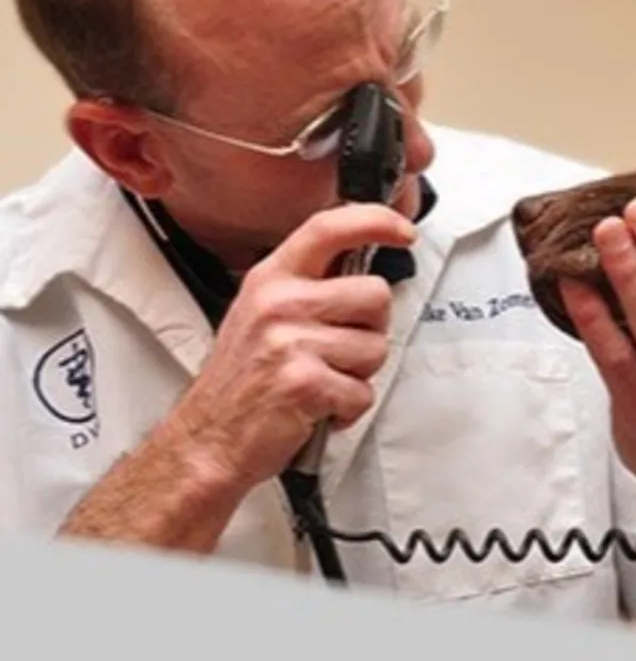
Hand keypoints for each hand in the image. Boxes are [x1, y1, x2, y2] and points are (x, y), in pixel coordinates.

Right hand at [168, 203, 416, 489]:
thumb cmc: (240, 383)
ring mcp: (290, 341)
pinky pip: (362, 392)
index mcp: (270, 279)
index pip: (328, 228)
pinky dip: (348, 409)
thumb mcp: (260, 315)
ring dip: (358, 374)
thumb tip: (359, 273)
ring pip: (376, 347)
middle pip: (375, 294)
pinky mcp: (304, 382)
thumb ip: (307, 288)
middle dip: (372, 328)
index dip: (375, 220)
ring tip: (323, 381)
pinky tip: (319, 407)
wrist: (208, 440)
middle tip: (341, 350)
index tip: (403, 230)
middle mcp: (279, 303)